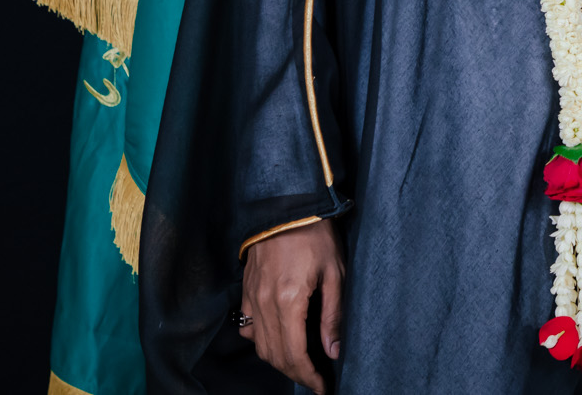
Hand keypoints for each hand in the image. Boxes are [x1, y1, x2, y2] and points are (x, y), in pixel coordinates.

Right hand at [240, 219, 344, 392]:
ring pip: (260, 345)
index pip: (295, 354)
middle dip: (295, 373)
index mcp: (289, 301)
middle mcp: (265, 304)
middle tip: (314, 379)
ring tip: (300, 365)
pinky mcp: (246, 290)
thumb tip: (333, 350)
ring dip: (279, 361)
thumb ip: (332, 315)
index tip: (322, 386)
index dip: (308, 376)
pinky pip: (249, 327)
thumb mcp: (335, 273)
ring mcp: (252, 297)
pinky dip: (261, 341)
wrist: (286, 205)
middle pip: (275, 355)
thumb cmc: (316, 235)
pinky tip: (278, 340)